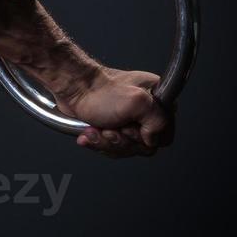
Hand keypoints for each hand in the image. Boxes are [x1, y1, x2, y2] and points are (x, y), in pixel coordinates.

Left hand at [54, 67, 174, 157]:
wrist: (71, 88)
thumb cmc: (99, 91)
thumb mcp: (137, 102)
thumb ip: (159, 121)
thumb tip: (153, 139)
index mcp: (157, 101)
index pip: (165, 136)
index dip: (145, 137)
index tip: (129, 126)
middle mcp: (145, 111)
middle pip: (143, 146)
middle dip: (121, 140)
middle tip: (110, 126)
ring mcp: (128, 120)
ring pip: (126, 148)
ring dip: (107, 141)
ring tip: (97, 128)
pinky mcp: (113, 127)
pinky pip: (112, 147)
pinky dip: (98, 141)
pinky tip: (89, 132)